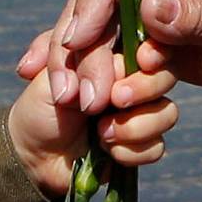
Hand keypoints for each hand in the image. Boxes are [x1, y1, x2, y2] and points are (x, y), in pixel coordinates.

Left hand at [6, 60, 177, 196]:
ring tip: (100, 133)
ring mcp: (142, 113)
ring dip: (133, 126)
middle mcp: (134, 81)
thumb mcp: (51, 76)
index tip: (140, 62)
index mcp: (114, 55)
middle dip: (143, 89)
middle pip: (166, 75)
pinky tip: (107, 151)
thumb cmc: (39, 107)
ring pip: (167, 113)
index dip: (147, 53)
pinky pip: (156, 146)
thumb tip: (123, 68)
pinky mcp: (143, 144)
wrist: (34, 156)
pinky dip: (129, 151)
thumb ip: (86, 63)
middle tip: (115, 100)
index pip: (146, 44)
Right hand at [18, 0, 201, 101]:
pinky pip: (119, 50)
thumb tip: (150, 7)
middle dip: (86, 43)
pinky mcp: (158, 34)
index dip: (99, 1)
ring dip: (88, 64)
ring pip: (106, 27)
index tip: (80, 38)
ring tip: (79, 103)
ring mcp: (159, 0)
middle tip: (79, 91)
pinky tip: (78, 96)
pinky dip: (100, 72)